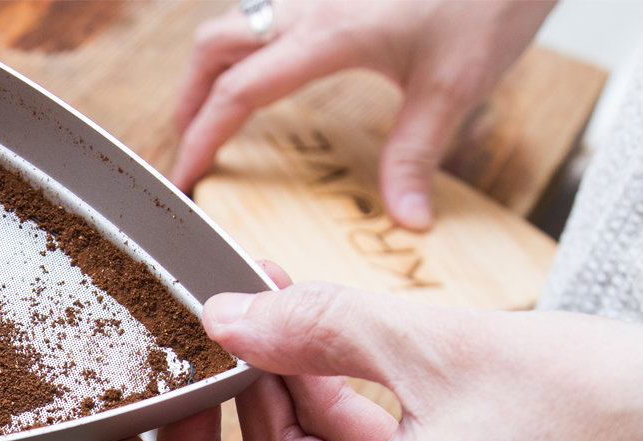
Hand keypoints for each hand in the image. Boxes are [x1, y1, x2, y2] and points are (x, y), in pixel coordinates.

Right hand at [172, 0, 554, 227]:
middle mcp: (314, 6)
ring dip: (216, 67)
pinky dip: (254, 46)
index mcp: (329, 36)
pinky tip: (275, 72)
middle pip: (216, 45)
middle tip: (190, 142)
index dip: (202, 136)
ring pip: (239, 21)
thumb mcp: (455, 86)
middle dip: (191, 96)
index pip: (239, 91)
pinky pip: (275, 14)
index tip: (187, 174)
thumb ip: (418, 156)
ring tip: (218, 110)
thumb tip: (406, 218)